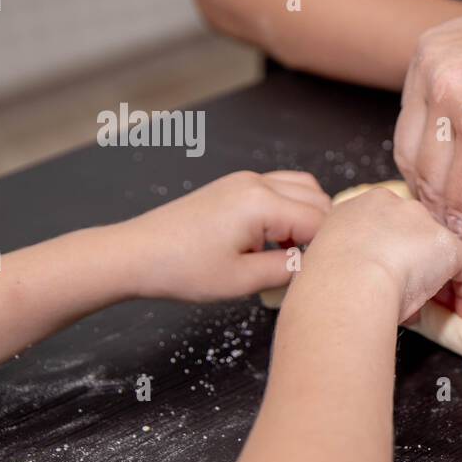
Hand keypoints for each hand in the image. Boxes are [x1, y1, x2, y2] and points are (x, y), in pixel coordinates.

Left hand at [117, 170, 330, 301]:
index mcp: (262, 203)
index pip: (321, 221)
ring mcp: (246, 180)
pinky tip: (276, 240)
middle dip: (322, 232)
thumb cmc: (182, 269)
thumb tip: (314, 265)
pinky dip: (291, 211)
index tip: (318, 275)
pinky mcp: (236, 186)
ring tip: (293, 252)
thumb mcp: (243, 281)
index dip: (326, 250)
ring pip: (304, 189)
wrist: (135, 254)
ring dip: (308, 218)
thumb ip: (288, 270)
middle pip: (319, 199)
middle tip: (308, 266)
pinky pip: (282, 189)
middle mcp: (258, 183)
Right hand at [303, 186, 461, 321]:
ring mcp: (421, 221)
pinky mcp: (446, 243)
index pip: (384, 228)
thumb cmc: (330, 283)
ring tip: (441, 307)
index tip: (392, 279)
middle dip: (418, 264)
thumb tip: (375, 287)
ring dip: (441, 277)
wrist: (347, 283)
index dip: (392, 255)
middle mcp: (392, 205)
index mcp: (357, 208)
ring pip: (439, 248)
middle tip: (418, 295)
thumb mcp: (334, 265)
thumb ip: (355, 266)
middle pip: (414, 234)